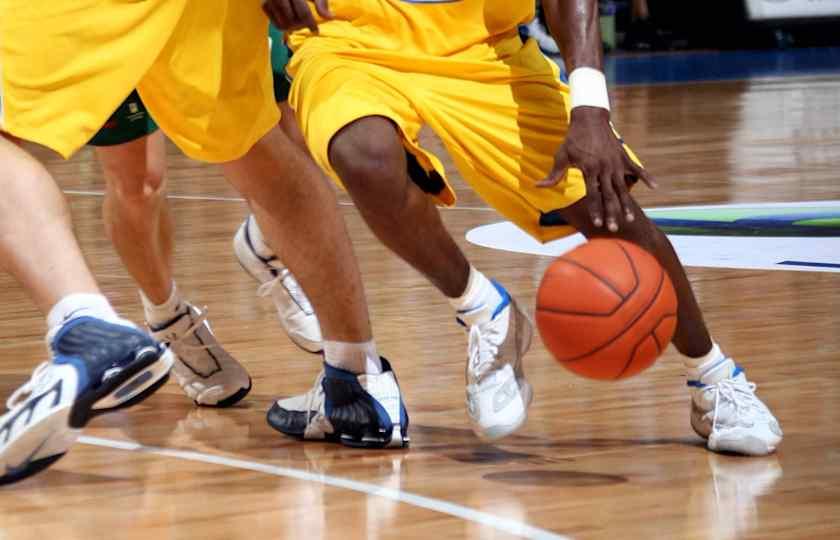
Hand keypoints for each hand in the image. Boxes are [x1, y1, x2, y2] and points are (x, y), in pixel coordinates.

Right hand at [262, 0, 332, 32]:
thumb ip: (321, 3)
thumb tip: (330, 18)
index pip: (303, 12)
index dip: (311, 24)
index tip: (316, 31)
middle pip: (292, 21)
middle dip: (301, 24)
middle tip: (306, 22)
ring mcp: (270, 0)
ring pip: (284, 25)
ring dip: (293, 27)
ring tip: (298, 22)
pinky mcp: (264, 5)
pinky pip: (276, 25)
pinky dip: (285, 26)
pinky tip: (290, 20)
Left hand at [538, 107, 655, 231]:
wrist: (589, 117)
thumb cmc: (573, 139)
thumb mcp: (561, 155)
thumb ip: (553, 174)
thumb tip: (537, 186)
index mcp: (589, 169)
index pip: (592, 195)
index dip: (595, 210)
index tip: (598, 224)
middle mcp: (604, 168)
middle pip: (609, 196)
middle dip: (611, 213)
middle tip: (614, 229)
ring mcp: (616, 163)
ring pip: (623, 187)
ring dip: (626, 204)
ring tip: (630, 219)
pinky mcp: (623, 156)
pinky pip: (637, 169)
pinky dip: (647, 177)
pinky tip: (656, 187)